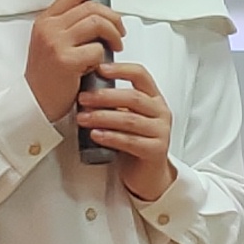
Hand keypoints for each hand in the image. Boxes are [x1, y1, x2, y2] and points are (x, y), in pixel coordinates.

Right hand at [22, 0, 127, 118]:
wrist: (34, 102)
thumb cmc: (47, 76)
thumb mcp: (51, 43)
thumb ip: (68, 26)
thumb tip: (98, 15)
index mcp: (46, 21)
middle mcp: (49, 28)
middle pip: (92, 8)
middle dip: (114, 18)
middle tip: (120, 33)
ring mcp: (56, 43)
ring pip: (97, 24)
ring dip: (113, 35)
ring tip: (116, 47)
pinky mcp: (66, 60)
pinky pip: (97, 50)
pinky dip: (102, 58)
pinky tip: (97, 67)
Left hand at [74, 58, 173, 200]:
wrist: (147, 175)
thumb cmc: (134, 142)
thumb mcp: (127, 117)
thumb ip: (115, 103)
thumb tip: (86, 89)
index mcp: (154, 99)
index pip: (140, 75)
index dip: (120, 69)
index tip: (99, 69)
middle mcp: (160, 113)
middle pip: (133, 97)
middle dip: (104, 97)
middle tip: (83, 98)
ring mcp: (160, 132)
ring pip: (130, 120)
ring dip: (103, 117)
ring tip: (82, 118)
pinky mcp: (155, 151)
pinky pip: (130, 141)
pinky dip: (110, 137)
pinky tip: (95, 135)